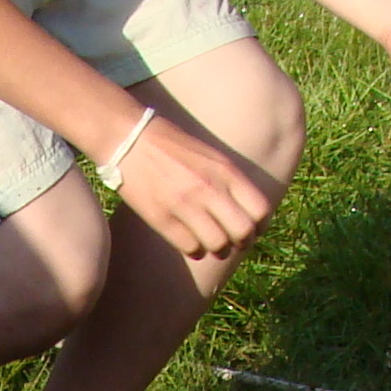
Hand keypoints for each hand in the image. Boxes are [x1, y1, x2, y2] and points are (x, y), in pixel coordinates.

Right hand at [111, 117, 275, 261]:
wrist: (130, 139)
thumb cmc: (173, 147)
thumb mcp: (211, 156)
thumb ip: (230, 182)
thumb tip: (246, 214)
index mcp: (225, 171)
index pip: (259, 210)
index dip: (259, 226)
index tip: (252, 229)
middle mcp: (209, 189)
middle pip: (243, 232)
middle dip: (242, 242)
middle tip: (234, 242)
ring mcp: (185, 205)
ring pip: (218, 246)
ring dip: (218, 250)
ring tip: (212, 244)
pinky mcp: (162, 219)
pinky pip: (191, 249)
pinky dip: (195, 250)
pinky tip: (191, 241)